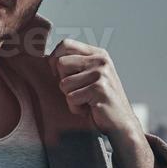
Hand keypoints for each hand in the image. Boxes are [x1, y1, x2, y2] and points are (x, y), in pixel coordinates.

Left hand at [49, 38, 153, 167]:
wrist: (120, 123)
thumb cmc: (99, 102)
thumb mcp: (88, 77)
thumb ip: (74, 65)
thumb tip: (46, 58)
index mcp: (98, 54)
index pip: (65, 44)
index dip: (55, 60)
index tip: (60, 75)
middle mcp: (100, 60)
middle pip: (60, 63)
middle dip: (63, 82)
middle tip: (78, 92)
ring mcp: (101, 73)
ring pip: (63, 83)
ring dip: (70, 98)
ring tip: (86, 101)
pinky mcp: (99, 89)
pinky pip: (71, 98)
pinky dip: (76, 108)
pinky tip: (89, 109)